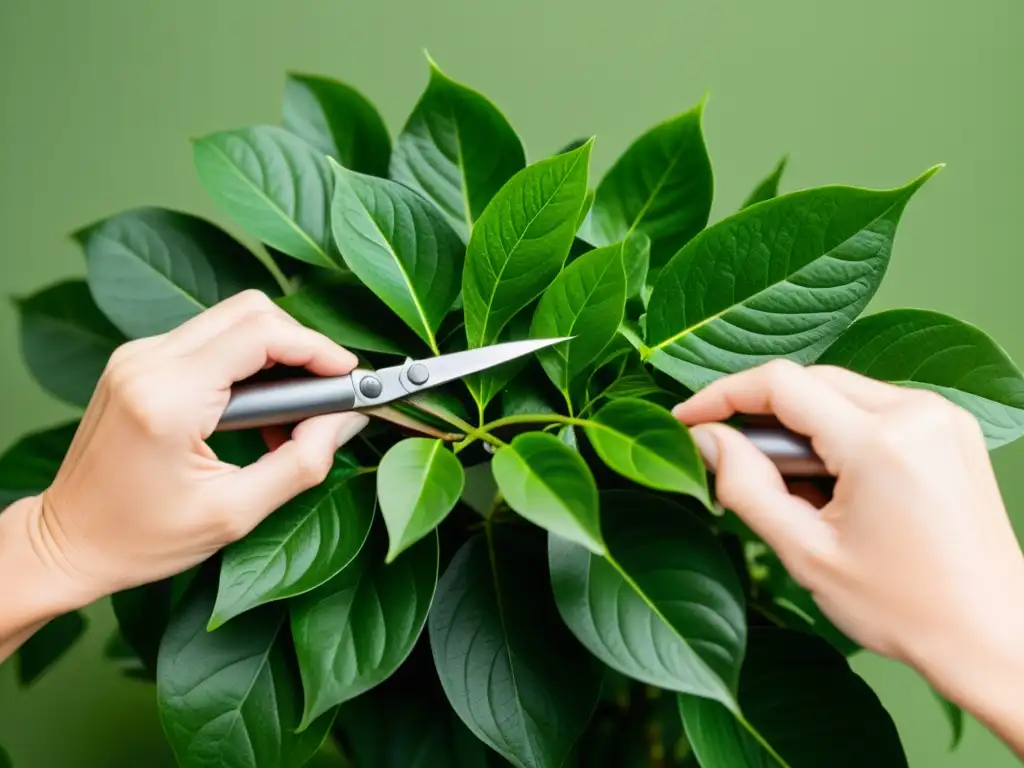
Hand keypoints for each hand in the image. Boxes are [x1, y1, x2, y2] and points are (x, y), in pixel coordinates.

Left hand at [1, 290, 367, 634]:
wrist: (68, 543)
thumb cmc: (142, 539)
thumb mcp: (235, 513)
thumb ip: (302, 462)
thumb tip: (346, 420)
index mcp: (168, 398)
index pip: (261, 334)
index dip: (317, 348)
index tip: (350, 377)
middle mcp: (147, 362)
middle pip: (250, 311)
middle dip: (301, 344)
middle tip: (327, 392)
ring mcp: (138, 356)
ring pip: (232, 319)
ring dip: (275, 354)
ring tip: (291, 416)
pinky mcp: (138, 361)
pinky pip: (209, 339)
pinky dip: (246, 363)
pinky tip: (257, 413)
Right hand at [673, 360, 1023, 754]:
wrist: (994, 635)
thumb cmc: (904, 608)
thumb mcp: (807, 554)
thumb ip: (745, 488)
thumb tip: (705, 439)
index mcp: (881, 441)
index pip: (780, 384)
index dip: (722, 394)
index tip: (686, 416)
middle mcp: (917, 412)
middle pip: (810, 380)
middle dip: (761, 413)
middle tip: (732, 460)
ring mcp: (942, 416)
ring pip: (840, 391)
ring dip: (801, 425)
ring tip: (795, 489)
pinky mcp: (952, 428)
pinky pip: (874, 406)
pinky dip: (838, 431)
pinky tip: (833, 482)